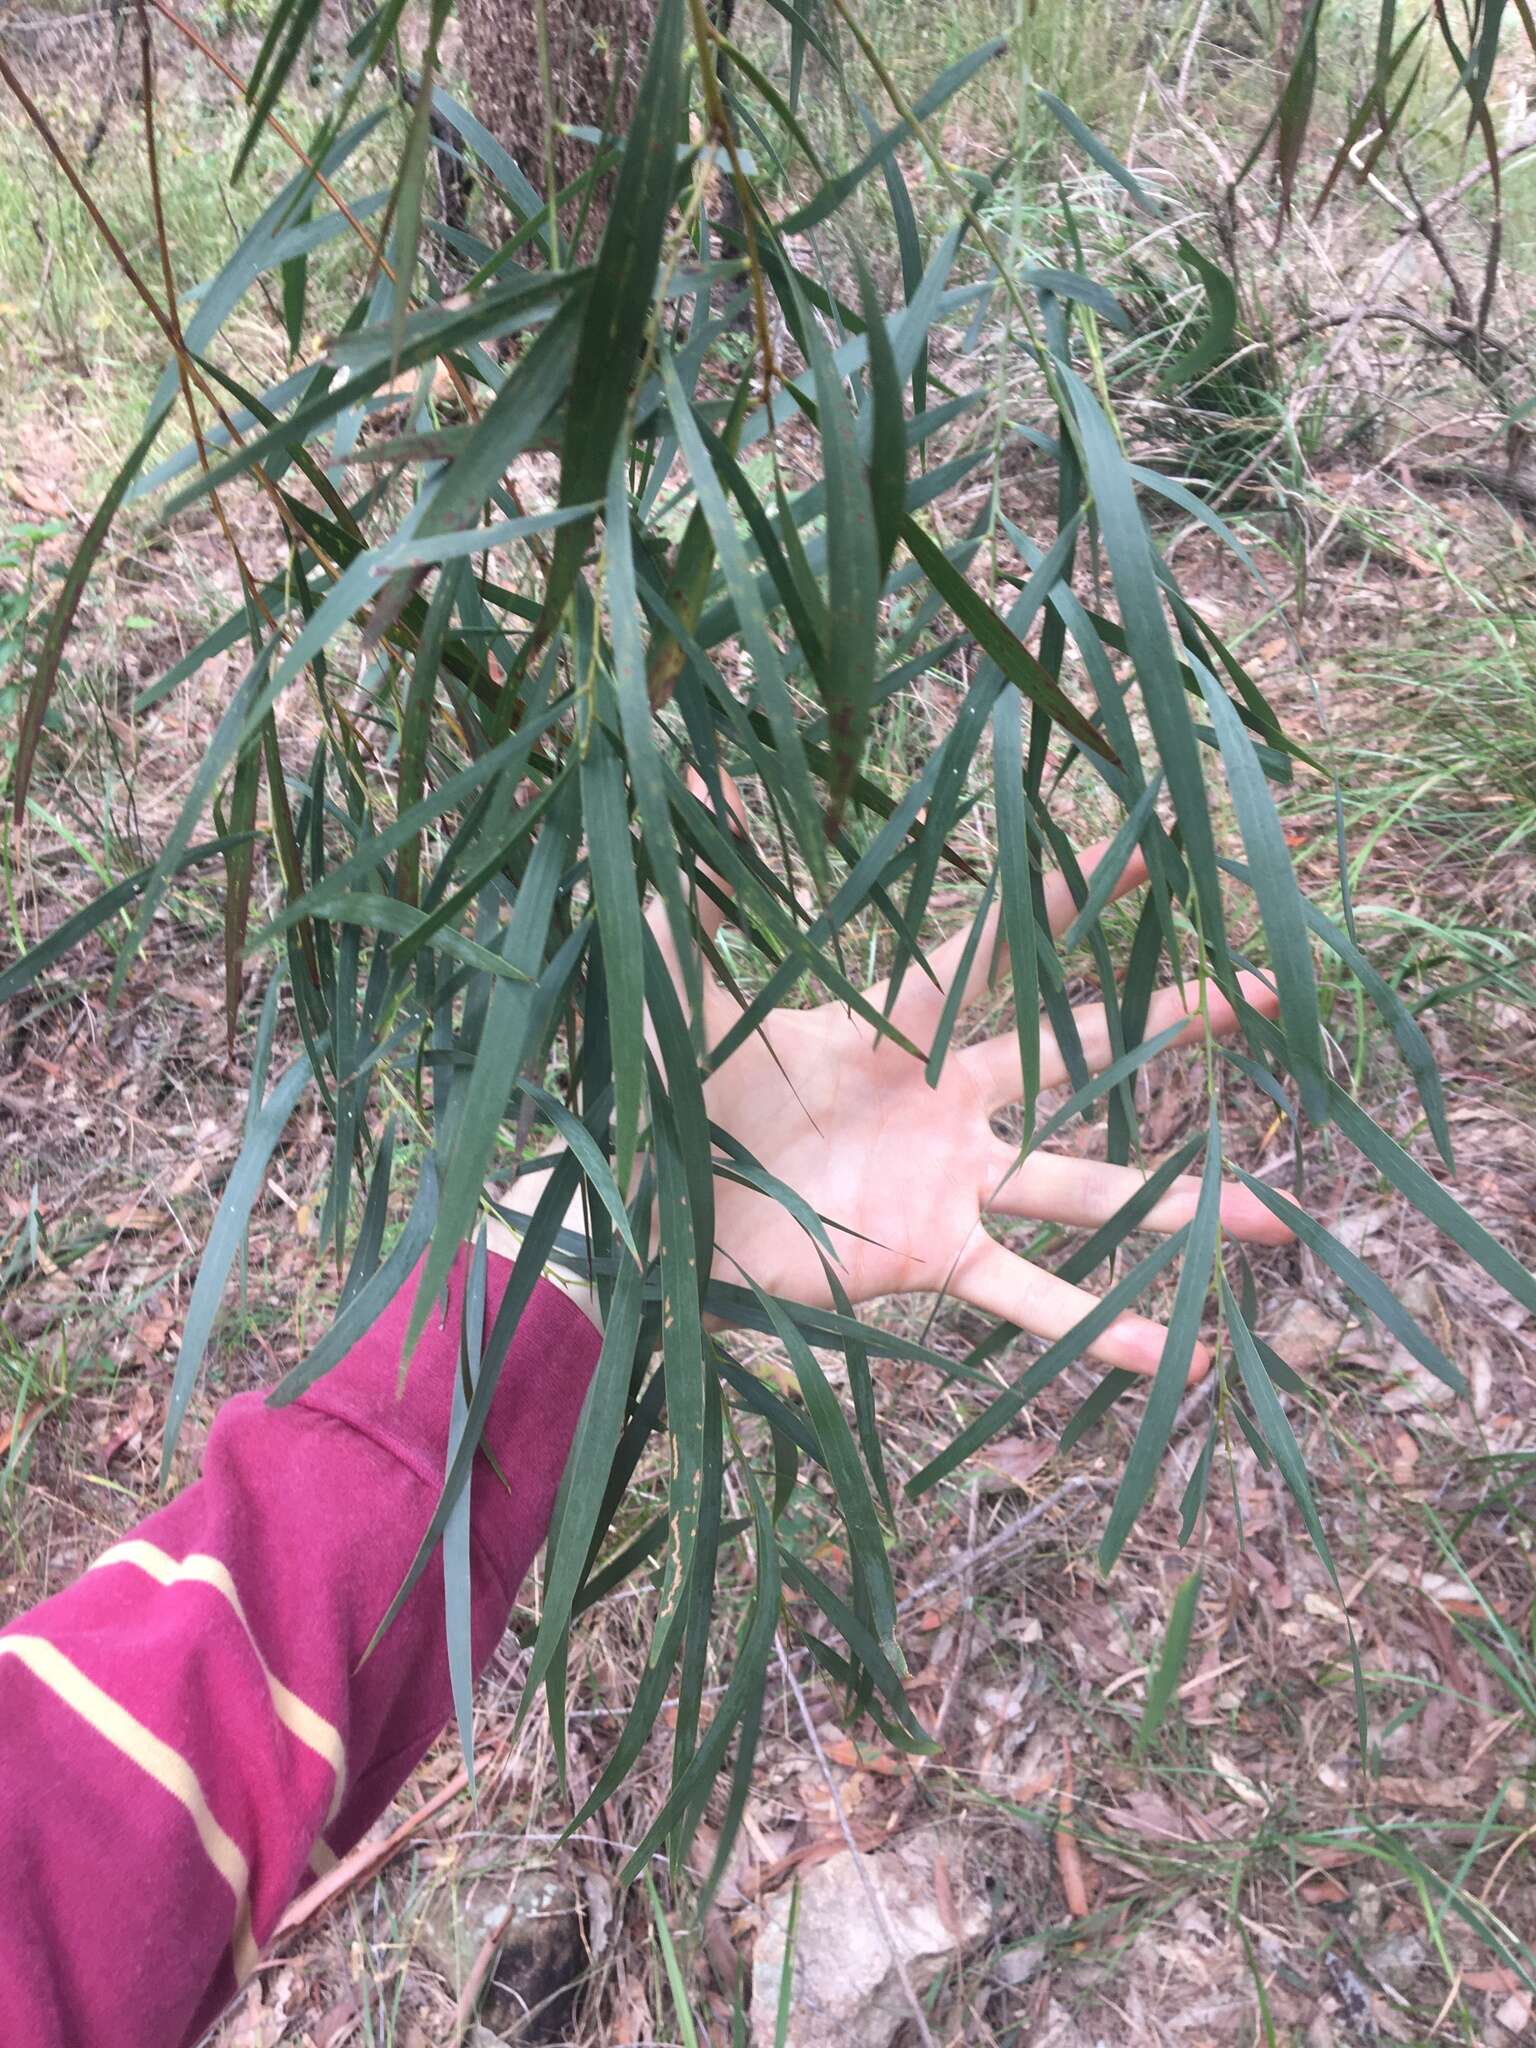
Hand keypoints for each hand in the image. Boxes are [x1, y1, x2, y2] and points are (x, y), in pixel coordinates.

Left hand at [650, 780, 1291, 1381]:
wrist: (646, 1228)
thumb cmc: (667, 1111)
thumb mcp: (678, 1006)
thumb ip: (685, 914)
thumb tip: (677, 792)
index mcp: (892, 1031)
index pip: (992, 951)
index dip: (1060, 900)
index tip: (1141, 846)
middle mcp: (943, 1102)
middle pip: (1080, 1053)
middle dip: (1175, 1022)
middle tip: (1267, 991)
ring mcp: (950, 1184)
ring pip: (1088, 1188)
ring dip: (1181, 1205)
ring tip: (1281, 1217)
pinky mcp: (935, 1258)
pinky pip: (1031, 1296)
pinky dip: (1098, 1332)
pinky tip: (1175, 1357)